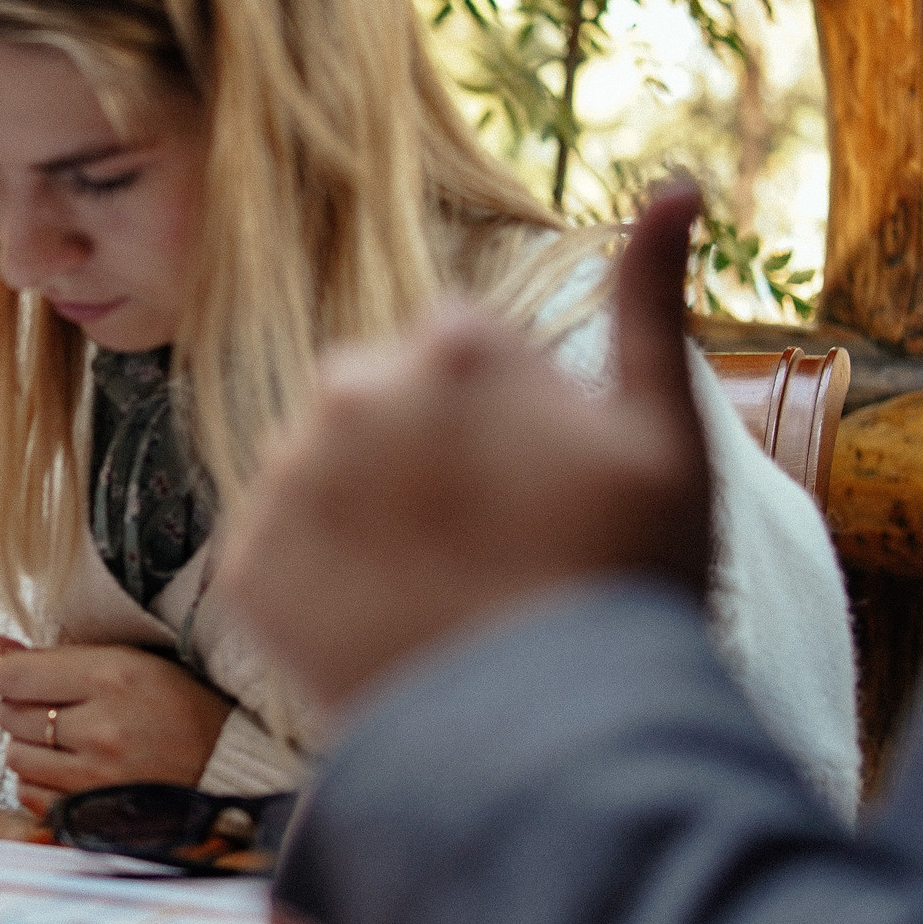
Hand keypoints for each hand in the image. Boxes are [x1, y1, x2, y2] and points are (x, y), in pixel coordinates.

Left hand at [0, 638, 234, 817]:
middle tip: (51, 707)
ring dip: (29, 746)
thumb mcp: (127, 660)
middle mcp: (101, 727)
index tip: (10, 675)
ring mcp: (97, 776)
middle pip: (10, 715)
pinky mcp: (94, 812)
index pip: (13, 675)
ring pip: (16, 756)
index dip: (1, 673)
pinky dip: (38, 781)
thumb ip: (58, 655)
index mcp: (110, 675)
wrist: (226, 763)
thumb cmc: (175, 703)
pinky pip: (29, 794)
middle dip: (21, 708)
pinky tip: (65, 769)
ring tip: (62, 739)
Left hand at [218, 182, 711, 718]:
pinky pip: (276, 559)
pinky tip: (381, 629)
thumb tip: (675, 180)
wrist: (556, 743)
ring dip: (362, 523)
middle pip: (373, 410)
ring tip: (434, 597)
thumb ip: (654, 296)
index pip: (451, 360)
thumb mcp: (668, 431)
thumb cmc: (629, 583)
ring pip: (319, 480)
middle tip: (483, 551)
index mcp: (451, 344)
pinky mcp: (247, 567)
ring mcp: (292, 479)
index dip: (499, 430)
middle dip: (416, 464)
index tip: (534, 495)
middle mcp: (352, 390)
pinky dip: (317, 592)